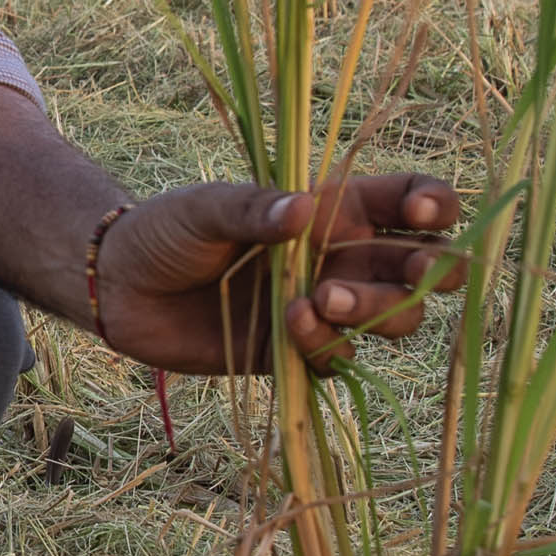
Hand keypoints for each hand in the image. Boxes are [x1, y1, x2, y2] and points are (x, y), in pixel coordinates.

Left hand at [91, 172, 465, 375]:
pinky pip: (342, 356)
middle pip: (420, 267)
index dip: (433, 204)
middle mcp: (341, 257)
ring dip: (375, 311)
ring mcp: (325, 306)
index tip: (420, 214)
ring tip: (323, 299)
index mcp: (333, 208)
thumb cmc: (166, 230)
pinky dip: (330, 344)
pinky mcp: (300, 351)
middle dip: (431, 272)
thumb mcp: (203, 208)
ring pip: (393, 318)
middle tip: (413, 275)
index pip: (408, 199)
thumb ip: (250, 209)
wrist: (122, 289)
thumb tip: (302, 209)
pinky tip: (292, 325)